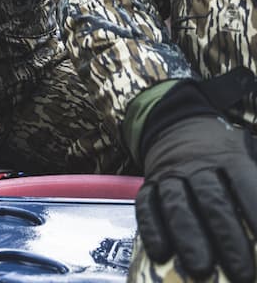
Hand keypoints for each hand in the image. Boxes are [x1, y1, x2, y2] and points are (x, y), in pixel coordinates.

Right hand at [136, 114, 256, 282]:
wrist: (177, 124)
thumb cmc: (221, 153)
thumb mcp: (244, 152)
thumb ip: (252, 180)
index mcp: (227, 155)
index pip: (242, 180)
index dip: (252, 207)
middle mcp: (196, 164)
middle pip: (211, 198)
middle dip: (227, 236)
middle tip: (241, 272)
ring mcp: (170, 174)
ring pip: (177, 204)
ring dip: (188, 236)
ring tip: (202, 268)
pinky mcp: (149, 184)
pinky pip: (146, 205)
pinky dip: (152, 229)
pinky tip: (161, 253)